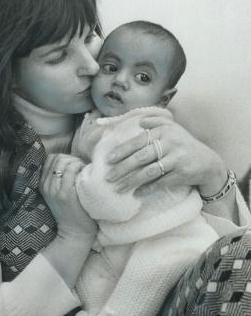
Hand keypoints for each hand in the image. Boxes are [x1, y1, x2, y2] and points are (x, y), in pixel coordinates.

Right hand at [39, 153, 97, 236]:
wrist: (74, 233)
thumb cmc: (71, 211)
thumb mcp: (58, 194)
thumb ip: (59, 179)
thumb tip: (70, 160)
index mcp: (41, 184)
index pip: (50, 158)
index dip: (63, 157)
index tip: (73, 164)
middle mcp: (45, 186)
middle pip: (57, 158)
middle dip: (71, 158)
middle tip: (81, 167)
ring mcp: (54, 190)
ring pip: (63, 162)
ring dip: (76, 161)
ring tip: (83, 170)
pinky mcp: (65, 194)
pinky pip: (71, 170)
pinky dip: (79, 167)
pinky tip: (84, 173)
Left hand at [105, 107, 226, 196]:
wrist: (207, 161)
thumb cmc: (183, 144)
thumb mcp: (172, 129)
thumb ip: (156, 122)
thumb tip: (139, 122)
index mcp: (164, 130)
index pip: (138, 141)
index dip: (122, 151)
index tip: (108, 160)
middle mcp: (171, 142)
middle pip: (141, 157)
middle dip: (122, 168)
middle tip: (108, 177)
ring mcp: (177, 158)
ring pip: (149, 171)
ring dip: (131, 181)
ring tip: (118, 188)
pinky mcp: (182, 173)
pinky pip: (161, 182)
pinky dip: (147, 188)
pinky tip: (136, 193)